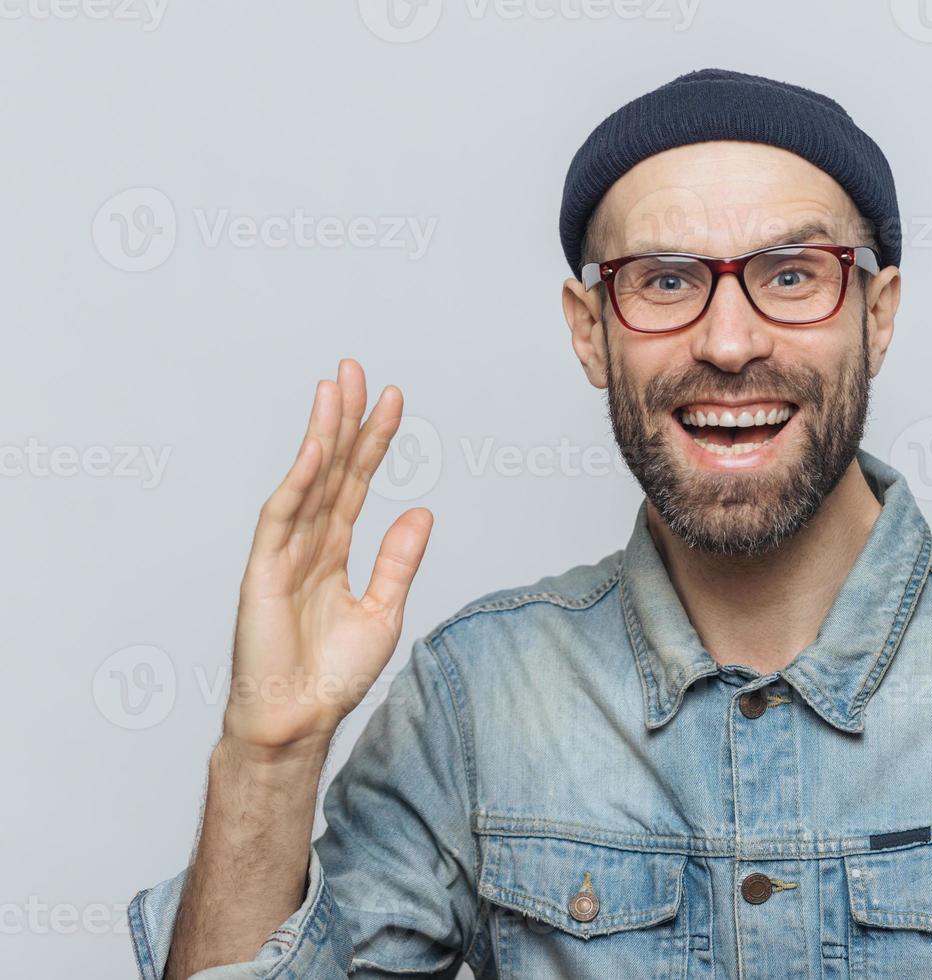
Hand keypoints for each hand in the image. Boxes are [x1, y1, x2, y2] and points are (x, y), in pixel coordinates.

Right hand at [222, 359, 432, 761]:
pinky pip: (283, 518)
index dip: (374, 441)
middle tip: (355, 370)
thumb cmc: (332, 676)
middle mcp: (308, 544)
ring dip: (321, 434)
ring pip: (307, 481)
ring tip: (334, 388)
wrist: (297, 719)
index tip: (392, 400)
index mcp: (334, 553)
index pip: (358, 483)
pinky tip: (316, 450)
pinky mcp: (262, 571)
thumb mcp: (383, 610)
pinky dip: (300, 483)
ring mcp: (282, 554)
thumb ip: (399, 560)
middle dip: (343, 419)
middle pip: (331, 469)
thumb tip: (422, 511)